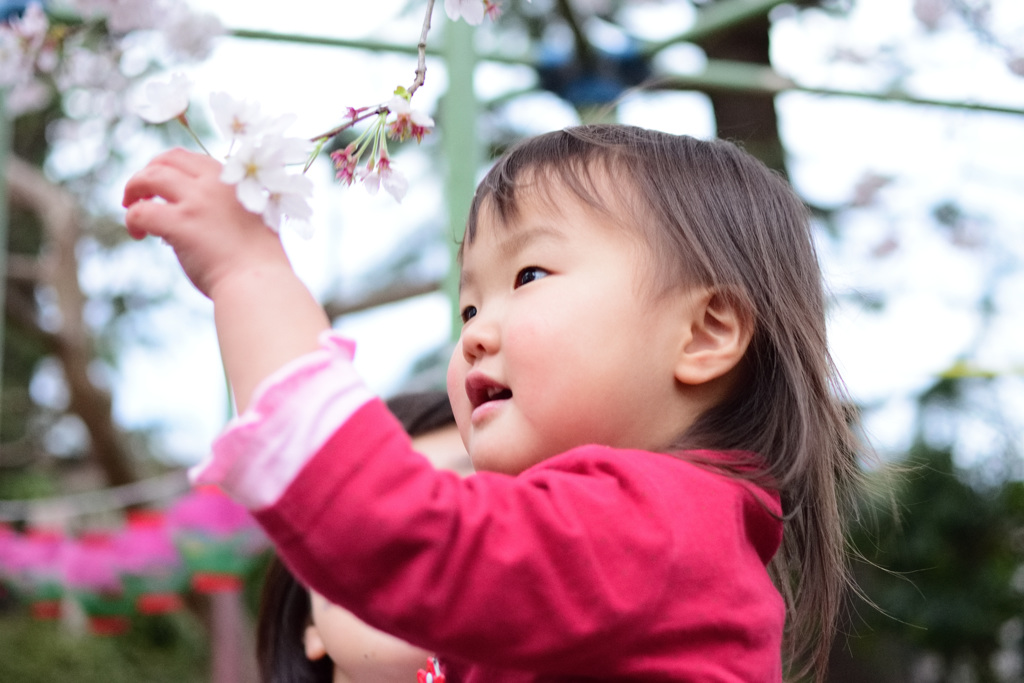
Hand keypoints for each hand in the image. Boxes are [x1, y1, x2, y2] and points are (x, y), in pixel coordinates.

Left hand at [122, 148, 289, 297]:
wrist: (260, 284)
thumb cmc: (259, 263)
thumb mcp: (249, 220)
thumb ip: (224, 208)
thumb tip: (190, 214)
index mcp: (231, 181)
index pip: (189, 159)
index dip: (168, 167)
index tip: (161, 185)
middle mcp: (213, 184)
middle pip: (166, 160)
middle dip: (147, 172)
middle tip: (138, 194)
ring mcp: (197, 202)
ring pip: (149, 177)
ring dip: (134, 190)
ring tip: (130, 207)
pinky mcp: (180, 224)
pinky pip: (142, 211)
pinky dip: (132, 219)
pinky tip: (138, 234)